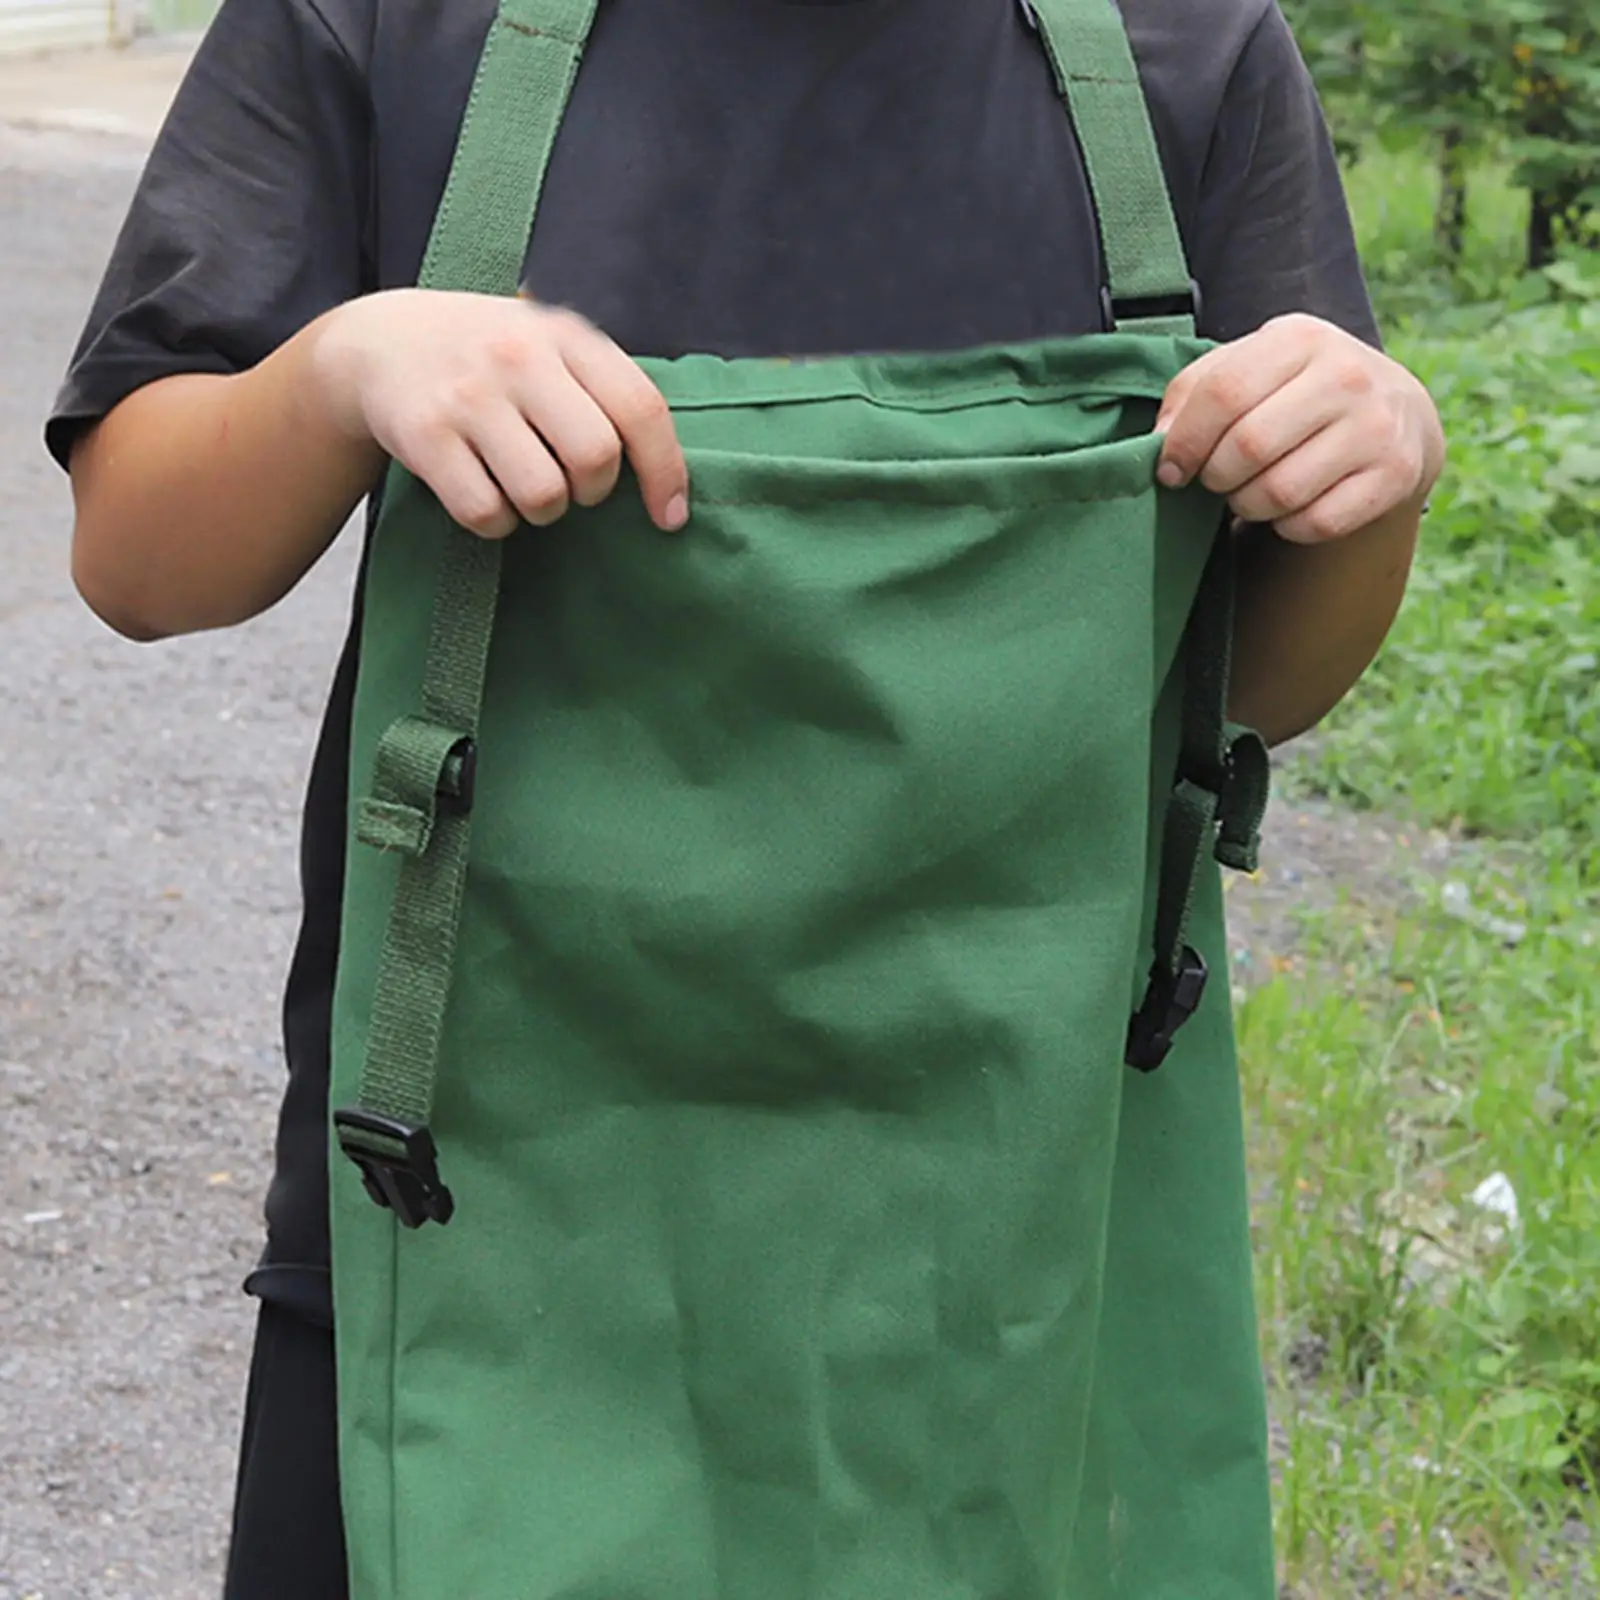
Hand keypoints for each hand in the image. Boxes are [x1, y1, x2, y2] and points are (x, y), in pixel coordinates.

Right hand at [311, 288, 687, 537]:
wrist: (379, 341)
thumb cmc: (491, 359)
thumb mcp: (550, 345)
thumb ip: (605, 391)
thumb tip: (669, 483)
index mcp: (565, 334)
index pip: (641, 408)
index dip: (665, 472)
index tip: (670, 517)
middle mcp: (518, 357)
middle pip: (595, 457)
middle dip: (593, 490)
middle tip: (573, 485)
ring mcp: (468, 395)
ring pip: (542, 494)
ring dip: (543, 510)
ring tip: (524, 484)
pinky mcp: (424, 434)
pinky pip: (486, 512)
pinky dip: (495, 521)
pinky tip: (484, 491)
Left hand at [1154, 313, 1444, 544]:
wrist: (1394, 412)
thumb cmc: (1294, 391)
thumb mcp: (1247, 367)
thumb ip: (1193, 393)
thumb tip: (1160, 442)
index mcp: (1300, 338)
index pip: (1223, 394)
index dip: (1185, 442)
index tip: (1171, 470)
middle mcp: (1347, 374)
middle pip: (1248, 447)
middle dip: (1217, 477)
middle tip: (1217, 480)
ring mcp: (1377, 425)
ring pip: (1280, 492)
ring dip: (1249, 504)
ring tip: (1252, 491)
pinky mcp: (1396, 474)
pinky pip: (1316, 522)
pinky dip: (1289, 526)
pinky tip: (1291, 506)